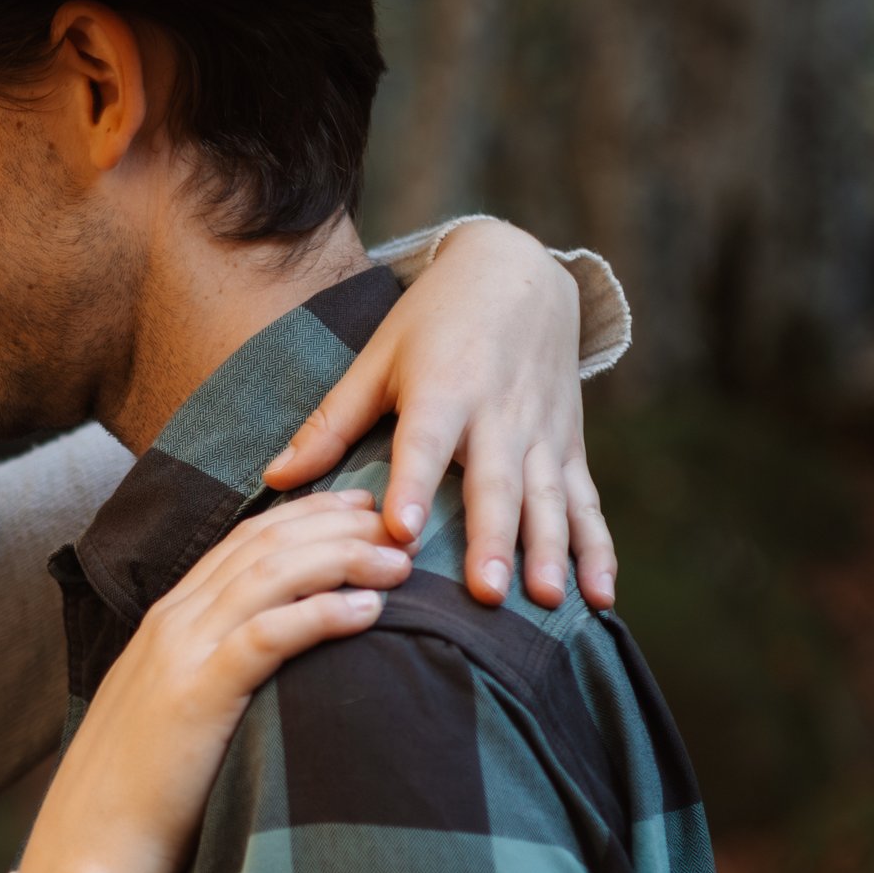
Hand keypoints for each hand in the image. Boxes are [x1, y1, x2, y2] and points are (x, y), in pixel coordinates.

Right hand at [16, 492, 408, 872]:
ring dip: (343, 560)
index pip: (244, 541)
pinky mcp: (198, 694)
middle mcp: (173, 621)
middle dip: (336, 523)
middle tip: (397, 521)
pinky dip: (321, 613)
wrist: (95, 844)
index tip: (361, 511)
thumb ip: (214, 670)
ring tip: (399, 563)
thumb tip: (272, 660)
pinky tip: (369, 609)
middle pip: (264, 544)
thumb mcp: (177, 709)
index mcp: (168, 619)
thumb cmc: (144, 791)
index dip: (307, 515)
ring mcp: (182, 653)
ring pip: (272, 576)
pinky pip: (268, 635)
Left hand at [261, 220, 614, 610]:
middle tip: (484, 593)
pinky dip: (597, 549)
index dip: (414, 487)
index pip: (425, 444)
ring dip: (550, 550)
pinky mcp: (570, 445)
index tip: (402, 533)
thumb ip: (331, 422)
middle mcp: (499, 413)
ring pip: (549, 498)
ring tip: (546, 599)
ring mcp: (541, 432)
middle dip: (492, 539)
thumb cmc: (433, 320)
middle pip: (495, 483)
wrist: (516, 273)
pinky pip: (587, 503)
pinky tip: (600, 596)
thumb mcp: (378, 357)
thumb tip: (273, 479)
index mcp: (443, 389)